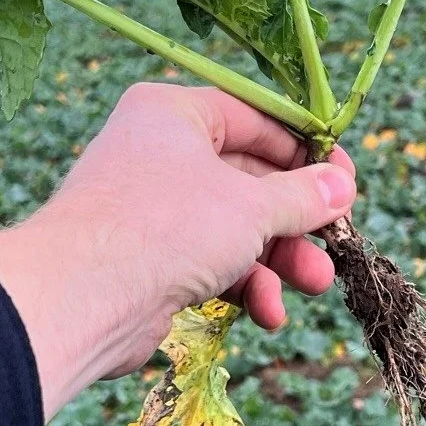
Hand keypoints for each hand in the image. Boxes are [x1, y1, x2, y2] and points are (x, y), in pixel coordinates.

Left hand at [0, 83, 356, 417]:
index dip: (306, 151)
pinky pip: (209, 264)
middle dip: (297, 220)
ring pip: (234, 228)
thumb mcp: (253, 206)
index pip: (255, 118)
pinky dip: (242, 285)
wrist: (80, 297)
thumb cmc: (168, 227)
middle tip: (338, 242)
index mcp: (174, 113)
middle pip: (249, 180)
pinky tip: (266, 313)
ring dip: (278, 259)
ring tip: (314, 284)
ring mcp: (151, 210)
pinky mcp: (147, 262)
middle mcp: (158, 154)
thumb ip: (303, 196)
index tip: (345, 182)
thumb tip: (341, 186)